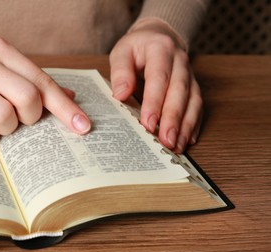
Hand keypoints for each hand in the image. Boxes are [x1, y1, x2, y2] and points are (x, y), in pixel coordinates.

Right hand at [0, 37, 90, 145]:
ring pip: (4, 117)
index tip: (83, 127)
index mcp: (2, 51)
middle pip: (28, 98)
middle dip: (31, 117)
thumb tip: (70, 97)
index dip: (65, 107)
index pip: (42, 81)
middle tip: (20, 119)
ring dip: (7, 128)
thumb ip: (32, 80)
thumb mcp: (0, 63)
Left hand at [109, 20, 202, 152]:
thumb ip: (121, 71)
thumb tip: (121, 94)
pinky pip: (198, 106)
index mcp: (161, 49)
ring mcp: (190, 75)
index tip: (148, 123)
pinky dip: (194, 124)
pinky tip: (188, 140)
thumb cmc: (137, 47)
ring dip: (186, 125)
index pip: (159, 77)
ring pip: (193, 101)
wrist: (158, 37)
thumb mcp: (122, 52)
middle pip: (180, 92)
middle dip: (173, 119)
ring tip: (176, 146)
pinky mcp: (193, 86)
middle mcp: (180, 62)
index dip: (154, 102)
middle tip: (166, 141)